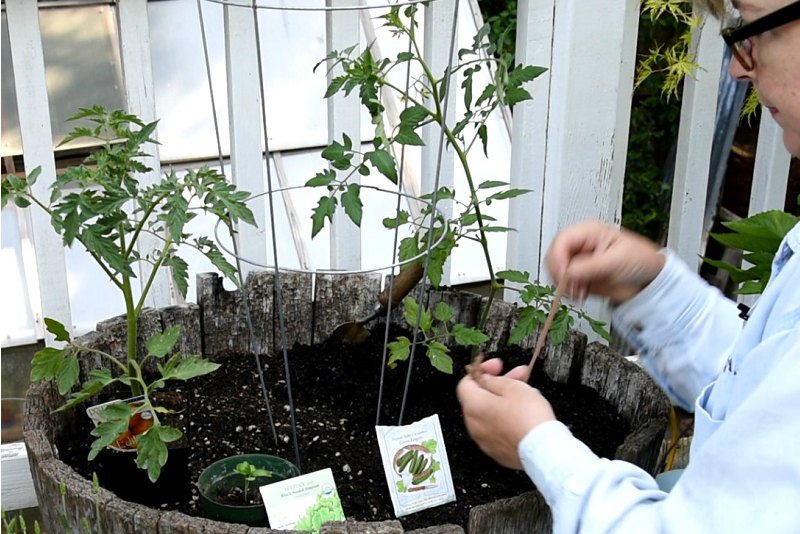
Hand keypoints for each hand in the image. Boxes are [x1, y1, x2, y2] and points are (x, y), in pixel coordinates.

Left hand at [457, 358, 554, 469]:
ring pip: (490, 414)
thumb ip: (493, 379)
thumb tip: (484, 379)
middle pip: (480, 398)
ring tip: (526, 393)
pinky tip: (524, 413)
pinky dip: (506, 419)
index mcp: (473, 406)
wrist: (543, 450)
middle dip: (498, 384)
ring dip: (504, 400)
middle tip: (516, 376)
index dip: (482, 371)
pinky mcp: (497, 451)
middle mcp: (474, 425)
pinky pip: (497, 429)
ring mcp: (485, 440)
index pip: (466, 384)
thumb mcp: (512, 387)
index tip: (496, 366)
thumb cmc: (528, 418)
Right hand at [546, 220, 665, 303]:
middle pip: (555, 257)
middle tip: (571, 286)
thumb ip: (591, 266)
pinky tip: (581, 294)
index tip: (563, 275)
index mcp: (588, 232)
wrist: (650, 281)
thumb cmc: (641, 260)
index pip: (562, 241)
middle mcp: (581, 246)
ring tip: (580, 292)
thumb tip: (568, 273)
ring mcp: (580, 263)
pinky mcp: (581, 278)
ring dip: (565, 285)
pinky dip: (570, 292)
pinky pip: (566, 285)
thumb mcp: (617, 260)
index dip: (557, 258)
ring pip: (557, 273)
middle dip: (560, 274)